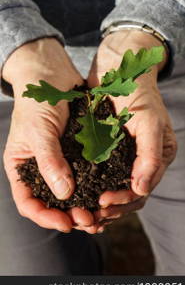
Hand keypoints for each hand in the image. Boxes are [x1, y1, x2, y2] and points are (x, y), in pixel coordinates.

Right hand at [3, 38, 93, 231]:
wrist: (52, 76)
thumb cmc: (38, 100)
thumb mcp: (39, 131)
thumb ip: (49, 162)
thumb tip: (64, 194)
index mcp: (23, 166)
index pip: (28, 202)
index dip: (45, 217)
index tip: (65, 223)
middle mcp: (41, 168)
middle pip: (52, 203)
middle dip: (69, 215)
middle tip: (89, 220)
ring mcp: (59, 162)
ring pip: (70, 194)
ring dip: (83, 206)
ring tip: (100, 215)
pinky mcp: (76, 155)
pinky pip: (84, 177)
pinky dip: (93, 190)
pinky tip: (105, 195)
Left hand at [85, 30, 176, 232]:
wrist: (118, 69)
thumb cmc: (138, 92)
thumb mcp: (150, 122)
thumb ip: (150, 156)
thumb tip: (142, 189)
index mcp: (156, 157)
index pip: (142, 189)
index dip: (124, 200)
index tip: (103, 202)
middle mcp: (140, 161)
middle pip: (127, 195)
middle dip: (110, 208)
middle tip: (90, 215)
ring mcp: (122, 157)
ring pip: (112, 188)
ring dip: (98, 203)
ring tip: (82, 212)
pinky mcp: (104, 150)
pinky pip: (98, 175)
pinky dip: (90, 187)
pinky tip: (77, 194)